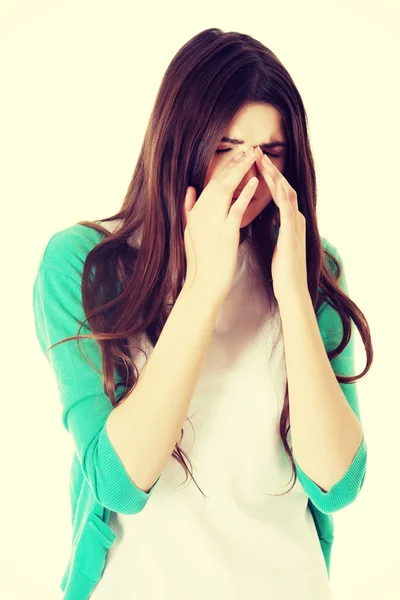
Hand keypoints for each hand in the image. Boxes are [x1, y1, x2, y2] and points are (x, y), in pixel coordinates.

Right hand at [182, 147, 258, 305]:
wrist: (204, 283)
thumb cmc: (200, 261)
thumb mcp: (189, 232)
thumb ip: (189, 209)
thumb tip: (189, 190)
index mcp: (196, 212)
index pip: (212, 183)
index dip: (226, 167)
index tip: (238, 155)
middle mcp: (202, 213)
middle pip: (219, 181)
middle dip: (234, 163)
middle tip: (248, 149)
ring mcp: (213, 222)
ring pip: (226, 189)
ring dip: (240, 171)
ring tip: (252, 157)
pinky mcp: (225, 232)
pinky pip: (236, 208)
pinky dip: (244, 194)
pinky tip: (254, 182)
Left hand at [253, 146, 308, 303]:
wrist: (292, 288)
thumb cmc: (282, 269)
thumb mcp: (277, 243)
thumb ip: (275, 228)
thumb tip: (270, 219)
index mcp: (290, 220)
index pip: (278, 192)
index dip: (267, 177)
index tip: (254, 163)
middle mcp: (296, 218)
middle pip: (283, 187)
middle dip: (270, 169)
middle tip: (257, 152)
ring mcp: (296, 224)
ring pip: (287, 193)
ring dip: (275, 176)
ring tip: (263, 161)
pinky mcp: (293, 232)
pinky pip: (288, 208)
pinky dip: (281, 194)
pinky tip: (273, 183)